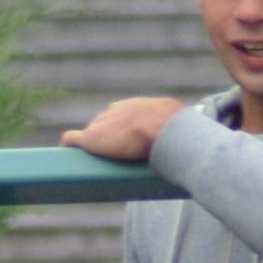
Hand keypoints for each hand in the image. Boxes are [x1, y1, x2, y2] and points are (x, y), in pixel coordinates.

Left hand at [62, 97, 184, 164]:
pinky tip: (66, 153)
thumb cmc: (175, 126)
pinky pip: (71, 139)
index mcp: (136, 106)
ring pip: (90, 131)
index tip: (125, 140)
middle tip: (111, 153)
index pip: (123, 113)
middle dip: (106, 135)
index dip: (123, 128)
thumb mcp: (180, 120)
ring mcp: (101, 124)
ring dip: (90, 142)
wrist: (162, 129)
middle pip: (104, 122)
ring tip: (88, 157)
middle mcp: (116, 111)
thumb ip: (179, 125)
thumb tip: (197, 138)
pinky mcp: (90, 138)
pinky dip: (69, 145)